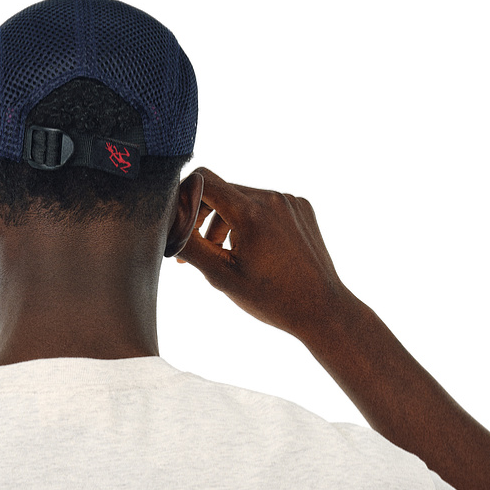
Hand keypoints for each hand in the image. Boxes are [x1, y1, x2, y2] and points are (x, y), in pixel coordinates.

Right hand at [176, 169, 345, 342]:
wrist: (321, 309)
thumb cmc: (272, 299)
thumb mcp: (222, 277)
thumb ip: (190, 247)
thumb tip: (169, 227)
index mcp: (251, 212)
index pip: (203, 180)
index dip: (184, 198)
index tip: (180, 223)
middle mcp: (272, 198)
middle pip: (223, 191)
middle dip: (204, 217)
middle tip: (197, 249)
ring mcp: (289, 200)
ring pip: (243, 199)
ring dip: (227, 222)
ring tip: (224, 254)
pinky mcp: (301, 207)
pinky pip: (266, 206)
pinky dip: (252, 223)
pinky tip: (255, 252)